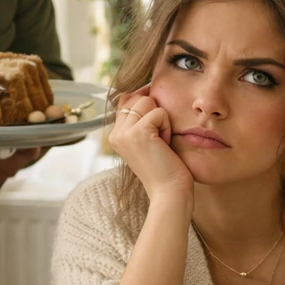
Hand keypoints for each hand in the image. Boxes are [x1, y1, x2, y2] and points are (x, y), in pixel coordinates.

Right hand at [108, 87, 193, 204]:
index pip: (126, 100)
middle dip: (155, 111)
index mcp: (115, 135)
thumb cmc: (166, 169)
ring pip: (146, 100)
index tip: (158, 119)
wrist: (169, 193)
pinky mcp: (137, 133)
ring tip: (162, 141)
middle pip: (136, 96)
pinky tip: (165, 144)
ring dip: (161, 118)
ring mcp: (124, 133)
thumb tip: (148, 91)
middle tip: (160, 139)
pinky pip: (159, 112)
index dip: (145, 101)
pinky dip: (167, 126)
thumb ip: (142, 120)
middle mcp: (115, 133)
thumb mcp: (149, 141)